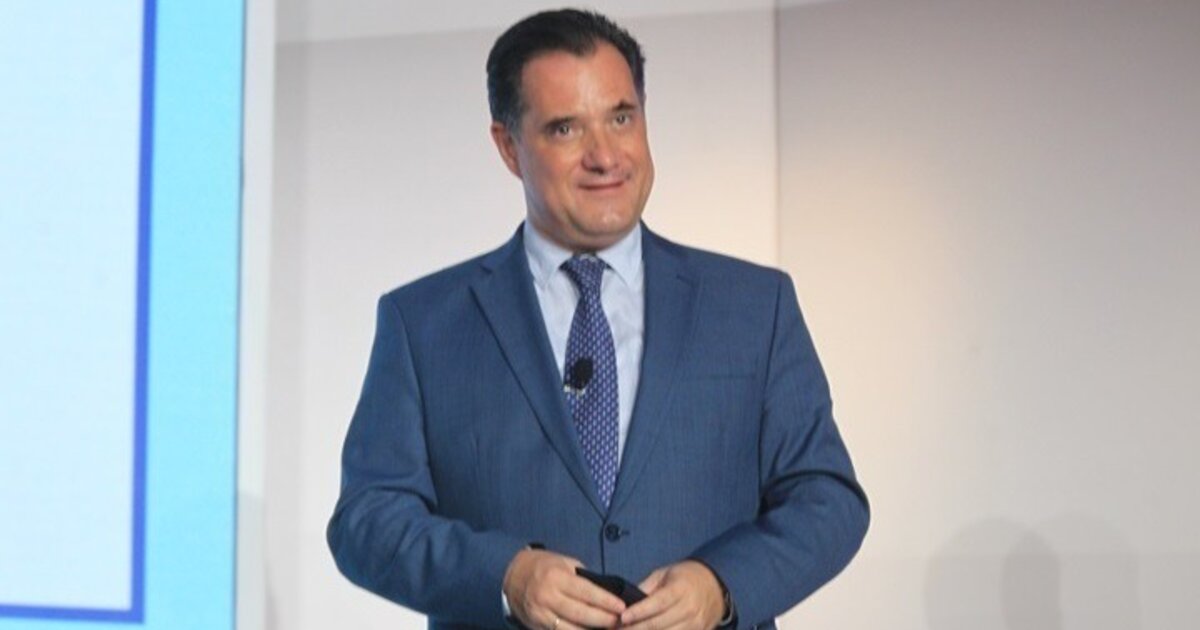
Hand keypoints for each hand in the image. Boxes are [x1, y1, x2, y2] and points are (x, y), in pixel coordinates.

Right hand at [503, 548, 626, 629]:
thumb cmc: (544, 567)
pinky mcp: (536, 627)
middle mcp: (547, 597)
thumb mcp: (564, 563)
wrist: (512, 576)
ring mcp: (540, 614)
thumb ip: (582, 578)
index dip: (606, 601)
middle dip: (603, 620)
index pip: (586, 592)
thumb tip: (606, 593)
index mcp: (556, 577)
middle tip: (619, 622)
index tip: (622, 607)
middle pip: (581, 614)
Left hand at [620, 561, 725, 629]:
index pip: (658, 603)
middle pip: (659, 624)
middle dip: (636, 629)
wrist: (716, 586)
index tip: (622, 618)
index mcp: (680, 589)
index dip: (639, 612)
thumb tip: (625, 601)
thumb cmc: (685, 578)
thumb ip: (647, 587)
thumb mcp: (665, 574)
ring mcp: (695, 625)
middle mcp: (689, 609)